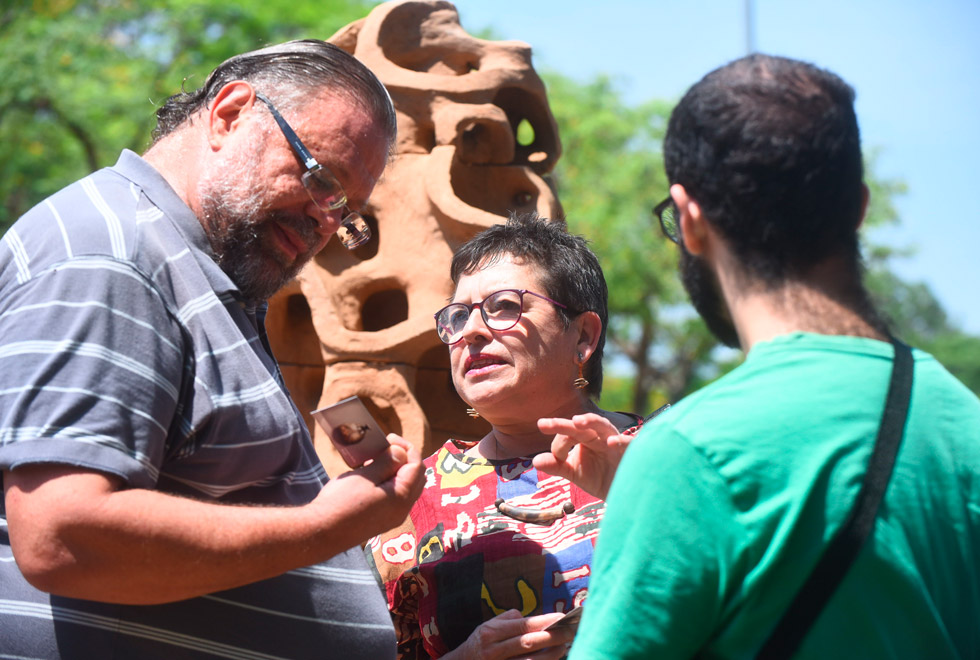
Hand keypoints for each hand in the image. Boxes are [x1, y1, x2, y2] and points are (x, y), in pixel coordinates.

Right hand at [312, 434, 424, 540]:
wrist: (321, 533)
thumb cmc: (341, 503)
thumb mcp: (365, 477)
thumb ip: (387, 463)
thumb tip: (401, 452)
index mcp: (401, 498)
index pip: (417, 466)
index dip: (406, 447)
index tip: (388, 438)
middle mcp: (401, 510)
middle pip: (415, 477)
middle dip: (404, 458)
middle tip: (385, 447)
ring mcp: (392, 518)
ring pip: (405, 488)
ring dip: (395, 471)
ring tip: (375, 460)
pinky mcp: (381, 521)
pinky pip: (394, 497)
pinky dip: (388, 483)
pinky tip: (370, 477)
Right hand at [443, 609, 574, 659]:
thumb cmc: (479, 643)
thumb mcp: (486, 626)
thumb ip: (508, 619)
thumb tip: (532, 617)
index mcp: (491, 631)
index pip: (522, 625)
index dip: (544, 621)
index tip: (562, 617)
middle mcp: (494, 648)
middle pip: (528, 642)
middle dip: (552, 636)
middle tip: (571, 630)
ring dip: (550, 654)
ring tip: (565, 645)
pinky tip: (553, 658)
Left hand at [533, 413, 631, 499]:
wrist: (623, 493)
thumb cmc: (599, 477)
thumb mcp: (575, 474)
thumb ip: (557, 466)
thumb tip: (534, 461)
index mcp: (585, 438)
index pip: (567, 435)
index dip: (558, 446)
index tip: (556, 459)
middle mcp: (599, 436)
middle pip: (581, 426)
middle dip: (563, 425)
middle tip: (543, 424)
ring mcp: (615, 442)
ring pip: (603, 426)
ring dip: (591, 422)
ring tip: (577, 421)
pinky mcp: (631, 452)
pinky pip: (627, 443)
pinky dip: (620, 441)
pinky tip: (611, 442)